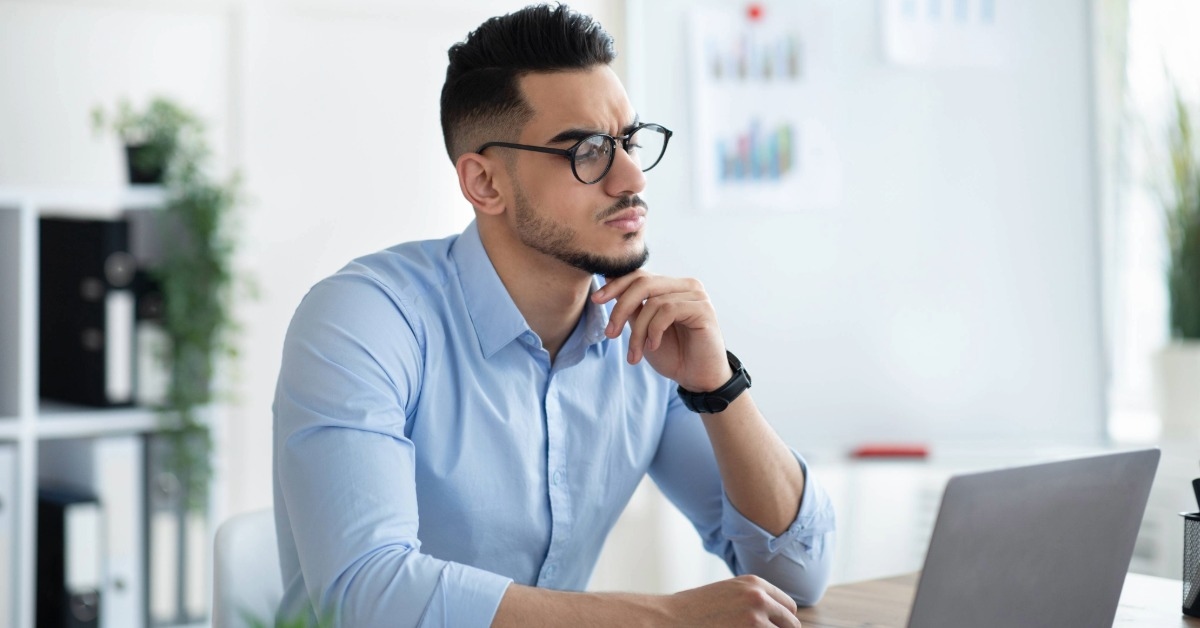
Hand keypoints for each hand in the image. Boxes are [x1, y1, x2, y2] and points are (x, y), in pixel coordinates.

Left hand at [591, 271, 731, 391]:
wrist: (697, 378)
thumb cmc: (673, 354)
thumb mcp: (643, 328)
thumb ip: (631, 307)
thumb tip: (607, 279)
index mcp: (671, 286)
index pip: (639, 275)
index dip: (615, 285)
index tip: (596, 300)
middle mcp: (685, 285)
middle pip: (643, 283)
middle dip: (621, 308)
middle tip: (610, 333)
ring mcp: (696, 295)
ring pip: (653, 302)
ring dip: (638, 331)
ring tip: (635, 353)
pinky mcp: (703, 308)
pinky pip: (668, 310)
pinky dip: (655, 330)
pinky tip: (654, 345)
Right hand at [659, 575, 801, 626]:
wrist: (669, 618)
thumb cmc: (694, 610)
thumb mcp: (727, 594)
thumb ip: (752, 601)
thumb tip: (777, 619)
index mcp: (755, 583)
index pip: (789, 607)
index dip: (781, 622)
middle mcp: (759, 598)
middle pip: (791, 625)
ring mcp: (756, 619)